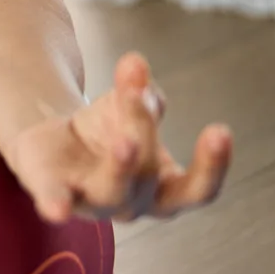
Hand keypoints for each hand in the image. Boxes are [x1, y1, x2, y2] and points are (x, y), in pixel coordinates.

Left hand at [8, 50, 232, 223]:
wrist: (54, 144)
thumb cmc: (105, 131)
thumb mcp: (127, 107)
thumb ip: (139, 92)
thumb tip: (135, 64)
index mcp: (162, 188)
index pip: (197, 189)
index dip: (212, 165)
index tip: (221, 130)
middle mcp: (132, 202)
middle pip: (147, 171)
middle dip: (144, 130)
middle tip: (138, 96)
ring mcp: (93, 201)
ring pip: (112, 189)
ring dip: (120, 165)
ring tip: (125, 139)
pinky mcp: (53, 191)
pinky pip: (56, 202)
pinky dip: (57, 205)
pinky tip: (58, 208)